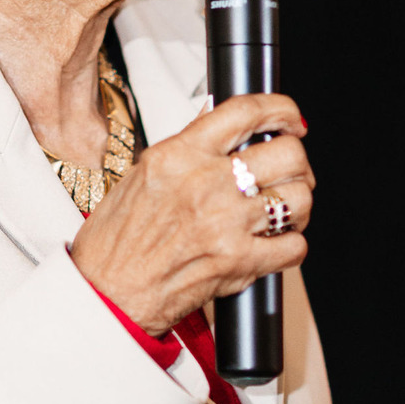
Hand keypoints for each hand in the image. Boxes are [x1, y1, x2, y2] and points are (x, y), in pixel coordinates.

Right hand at [69, 92, 312, 335]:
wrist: (106, 294)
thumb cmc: (115, 243)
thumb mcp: (142, 175)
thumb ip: (186, 147)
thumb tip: (218, 121)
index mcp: (179, 155)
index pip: (245, 112)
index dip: (280, 109)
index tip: (289, 119)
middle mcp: (205, 184)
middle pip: (286, 154)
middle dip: (298, 163)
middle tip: (289, 173)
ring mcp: (225, 223)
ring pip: (298, 199)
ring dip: (298, 206)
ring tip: (281, 213)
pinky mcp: (238, 263)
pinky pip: (294, 247)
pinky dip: (291, 246)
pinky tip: (274, 245)